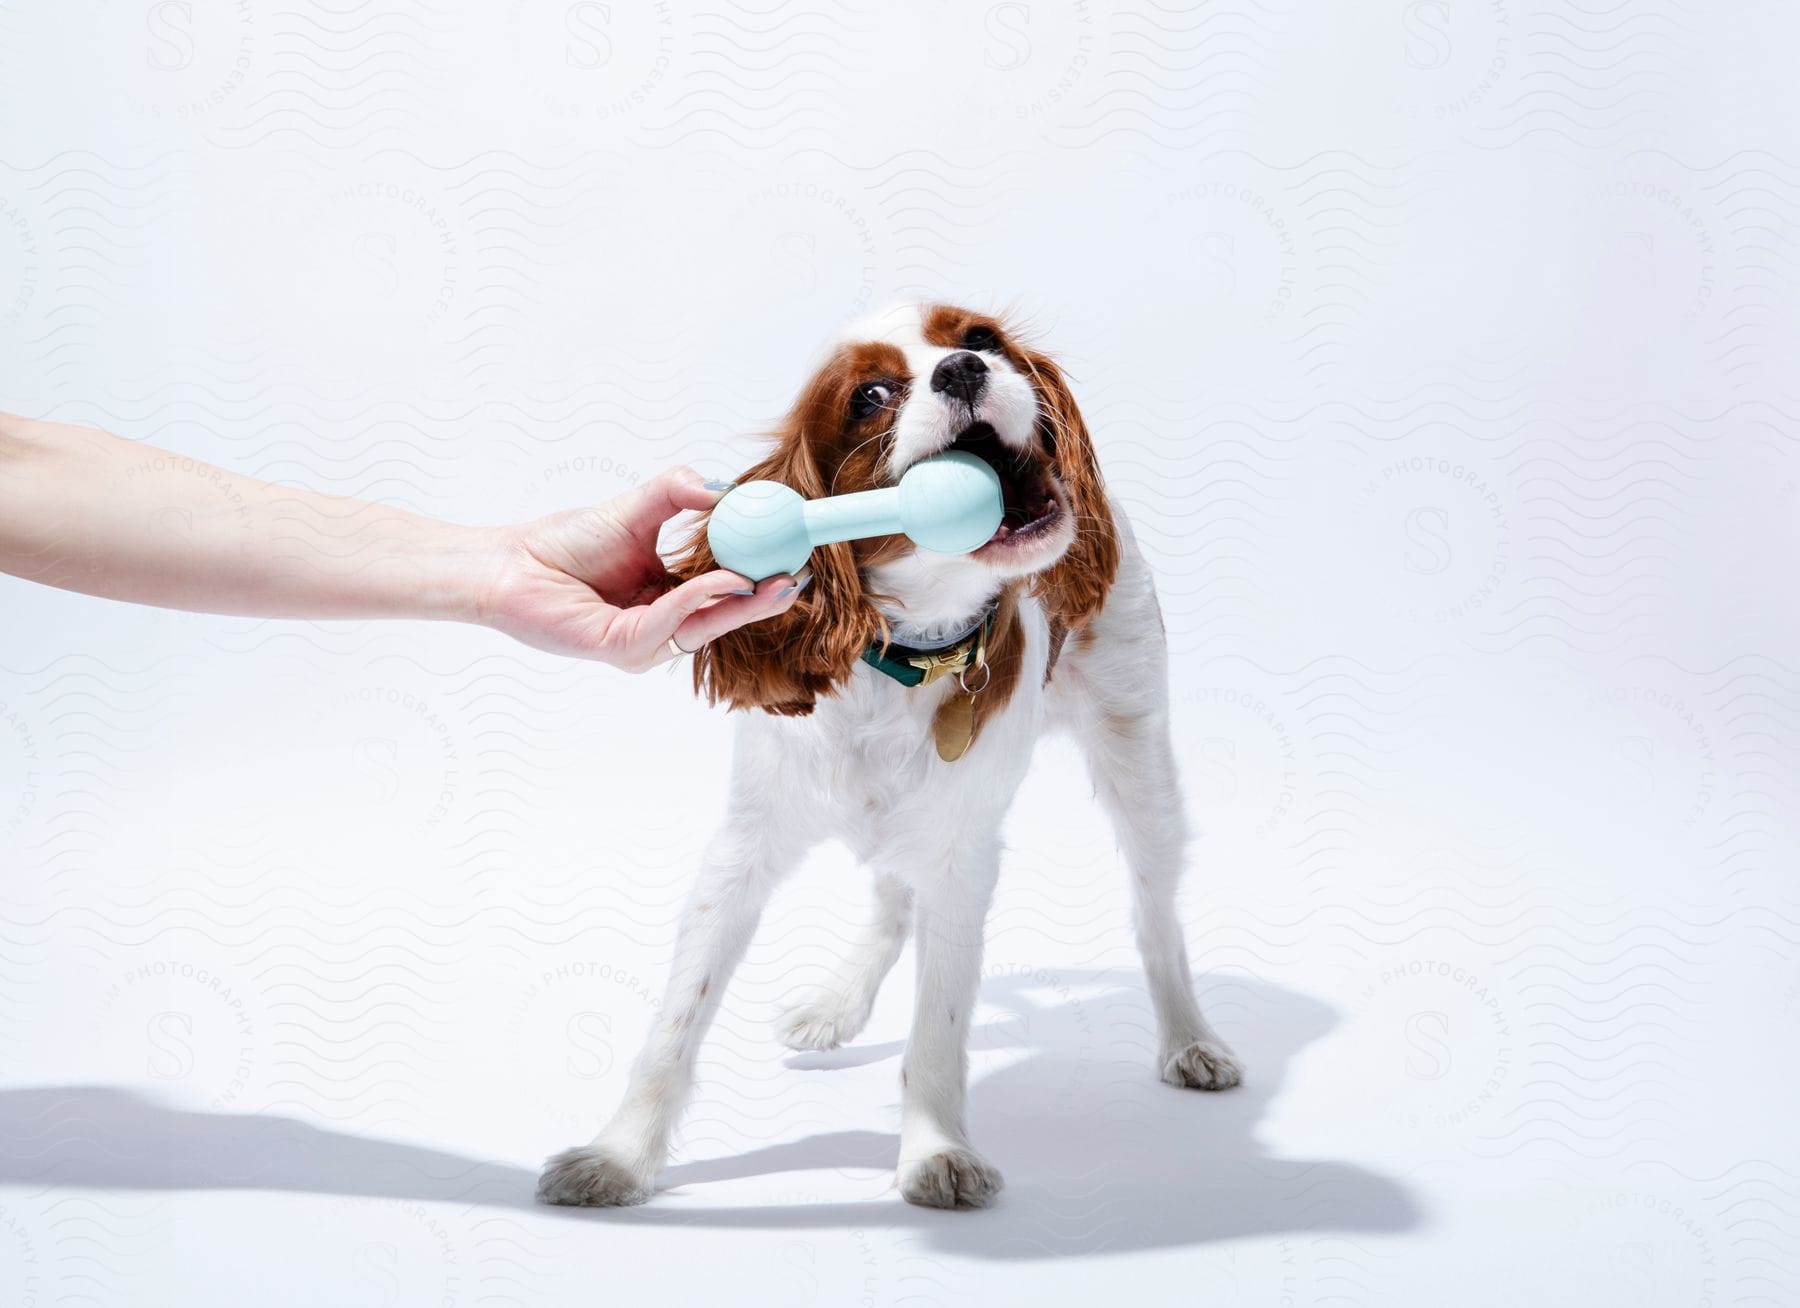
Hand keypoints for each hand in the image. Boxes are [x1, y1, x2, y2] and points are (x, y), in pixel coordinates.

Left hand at [475, 466, 804, 670]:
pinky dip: (700, 599)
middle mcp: (659, 626)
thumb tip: (723, 488)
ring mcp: (644, 643)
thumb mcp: (637, 509)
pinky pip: (672, 624)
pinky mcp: (625, 649)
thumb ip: (679, 492)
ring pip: (705, 626)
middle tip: (797, 577)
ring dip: (740, 601)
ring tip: (772, 576)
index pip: (724, 594)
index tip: (793, 555)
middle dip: (765, 601)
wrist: (511, 563)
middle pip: (724, 619)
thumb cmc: (563, 543)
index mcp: (667, 598)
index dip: (760, 579)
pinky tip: (722, 579)